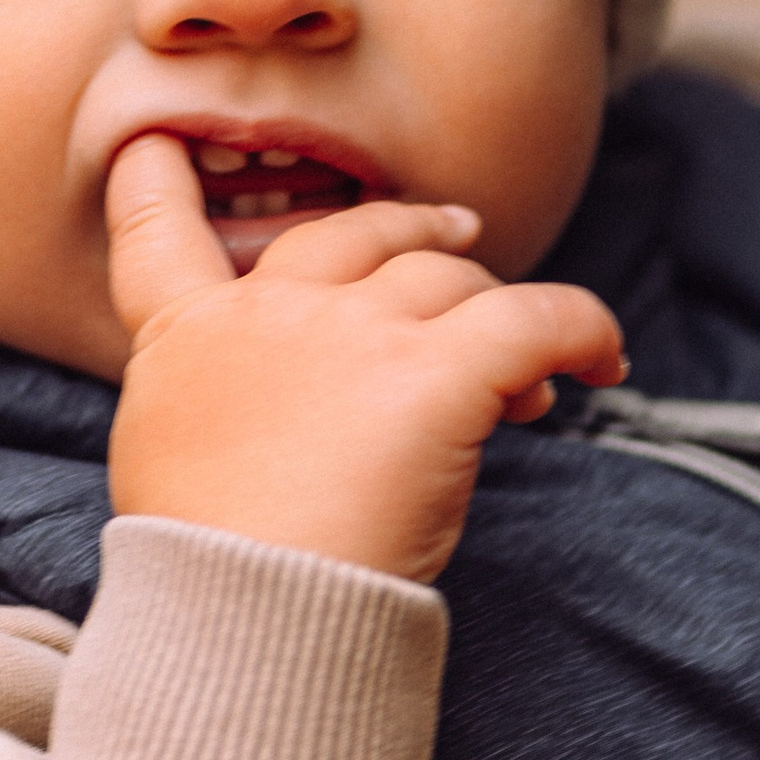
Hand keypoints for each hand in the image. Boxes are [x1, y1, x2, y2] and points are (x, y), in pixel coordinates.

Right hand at [103, 135, 626, 584]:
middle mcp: (270, 312)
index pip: (158, 232)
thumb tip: (280, 411)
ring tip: (532, 380)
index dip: (159, 178)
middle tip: (461, 239)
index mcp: (186, 337)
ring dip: (493, 312)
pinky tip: (601, 363)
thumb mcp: (167, 468)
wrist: (250, 615)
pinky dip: (583, 332)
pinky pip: (541, 318)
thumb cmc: (209, 570)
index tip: (164, 145)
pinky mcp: (439, 372)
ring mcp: (355, 333)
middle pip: (352, 234)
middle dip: (411, 228)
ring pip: (450, 278)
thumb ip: (214, 404)